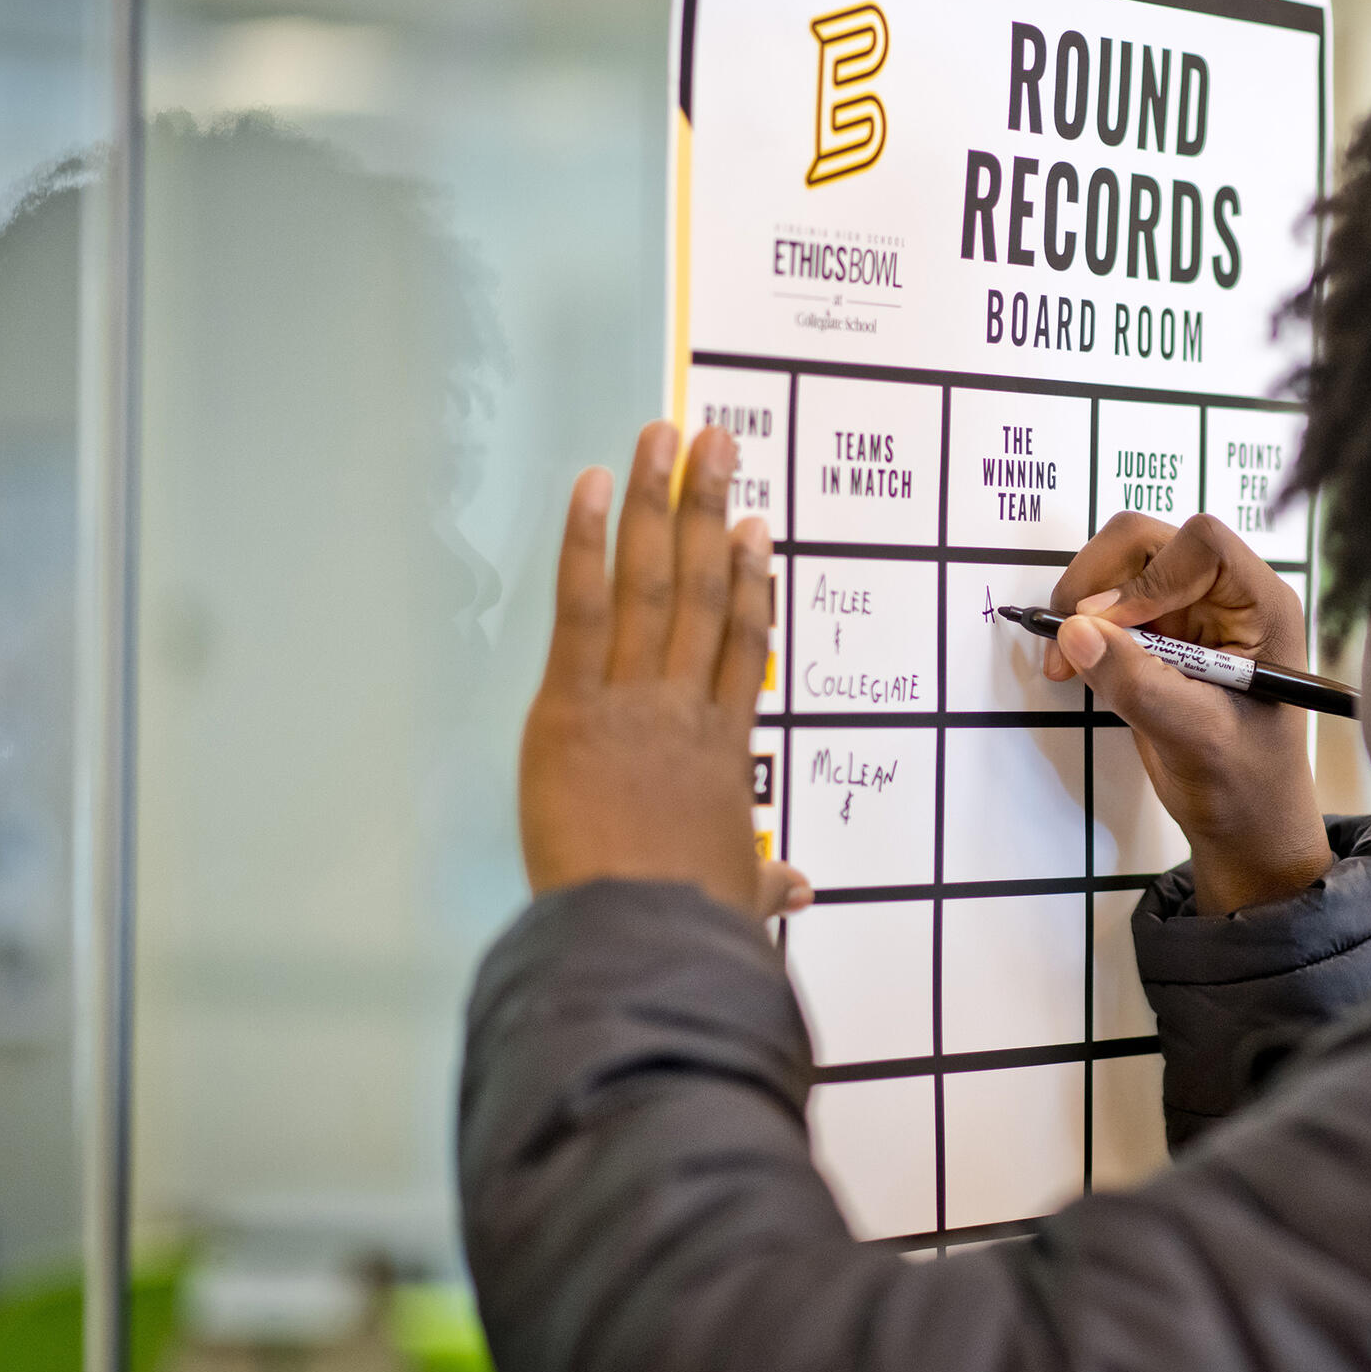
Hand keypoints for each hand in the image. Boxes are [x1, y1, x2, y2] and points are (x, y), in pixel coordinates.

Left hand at [519, 421, 811, 920]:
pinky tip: (591, 486)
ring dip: (659, 502)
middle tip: (715, 444)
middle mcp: (685, 706)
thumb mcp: (736, 896)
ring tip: (665, 436)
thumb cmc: (690, 922)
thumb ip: (765, 879)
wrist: (641, 934)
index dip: (750, 579)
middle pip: (706, 589)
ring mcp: (633, 699)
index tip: (752, 528)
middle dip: (709, 508)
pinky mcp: (573, 705)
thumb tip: (797, 887)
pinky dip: (585, 543)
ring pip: (654, 581)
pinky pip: (582, 609)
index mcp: (725, 747)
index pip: (742, 644)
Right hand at [1048, 513, 1331, 914]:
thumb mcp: (1195, 737)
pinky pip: (1108, 606)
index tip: (1113, 628)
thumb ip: (1138, 683)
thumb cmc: (1246, 784)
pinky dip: (1081, 629)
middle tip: (1065, 639)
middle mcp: (1225, 595)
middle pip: (1148, 543)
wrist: (1246, 824)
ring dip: (1081, 606)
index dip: (1149, 577)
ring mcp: (1189, 611)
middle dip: (1097, 583)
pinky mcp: (1159, 634)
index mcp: (1260, 605)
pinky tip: (1074, 667)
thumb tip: (1075, 631)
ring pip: (1119, 568)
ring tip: (1063, 663)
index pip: (1202, 546)